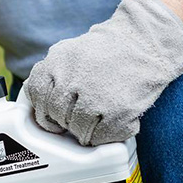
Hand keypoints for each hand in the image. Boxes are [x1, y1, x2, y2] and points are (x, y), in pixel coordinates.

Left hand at [25, 0, 182, 145]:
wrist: (146, 44)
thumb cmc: (108, 52)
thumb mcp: (70, 52)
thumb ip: (50, 74)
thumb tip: (36, 100)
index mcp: (56, 64)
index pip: (36, 97)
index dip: (44, 110)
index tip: (53, 115)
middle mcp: (70, 81)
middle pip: (56, 116)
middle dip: (66, 120)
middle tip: (80, 114)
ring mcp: (93, 99)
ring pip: (76, 131)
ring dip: (85, 129)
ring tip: (98, 115)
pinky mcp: (115, 114)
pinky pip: (99, 137)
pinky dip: (104, 134)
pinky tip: (111, 120)